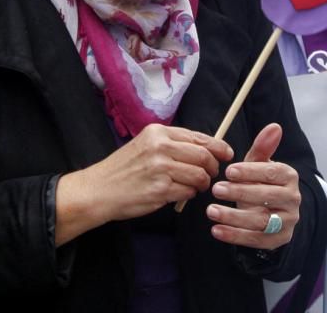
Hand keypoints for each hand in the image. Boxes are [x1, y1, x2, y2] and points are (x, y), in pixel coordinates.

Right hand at [55, 124, 232, 245]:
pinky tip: (178, 194)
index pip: (198, 137)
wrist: (99, 189)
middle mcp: (160, 146)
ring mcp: (161, 168)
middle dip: (212, 168)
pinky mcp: (161, 189)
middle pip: (204, 156)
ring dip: (201, 184)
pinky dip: (188, 195)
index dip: (217, 146)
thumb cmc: (123, 169)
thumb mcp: (145, 146)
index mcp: (157, 132)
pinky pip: (188, 192)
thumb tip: (205, 149)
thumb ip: (172, 145)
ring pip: (200, 175)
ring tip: (192, 187)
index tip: (227, 153)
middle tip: (209, 176)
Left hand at [207, 123, 299, 249]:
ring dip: (233, 217)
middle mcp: (293, 199)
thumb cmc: (261, 183)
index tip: (228, 171)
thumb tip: (274, 126)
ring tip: (211, 211)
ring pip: (261, 221)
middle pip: (266, 197)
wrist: (273, 211)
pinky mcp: (278, 240)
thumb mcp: (259, 164)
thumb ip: (262, 147)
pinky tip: (216, 230)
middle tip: (216, 189)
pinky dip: (235, 236)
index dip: (249, 172)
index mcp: (289, 177)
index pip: (271, 173)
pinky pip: (256, 240)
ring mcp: (287, 222)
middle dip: (239, 193)